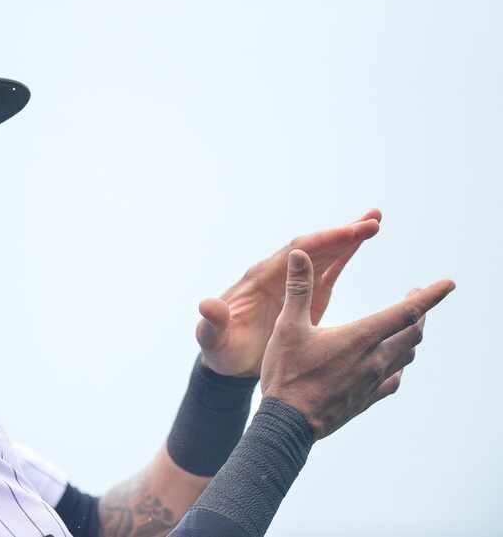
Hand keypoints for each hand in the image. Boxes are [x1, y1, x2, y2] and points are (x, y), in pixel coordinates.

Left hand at [197, 209, 381, 375]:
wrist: (228, 361)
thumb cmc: (220, 350)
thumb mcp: (213, 340)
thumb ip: (212, 324)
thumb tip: (207, 306)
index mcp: (259, 280)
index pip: (294, 254)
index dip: (321, 243)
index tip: (347, 233)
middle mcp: (277, 274)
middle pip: (313, 247)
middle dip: (342, 235)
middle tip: (373, 221)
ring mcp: (292, 282)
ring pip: (324, 253)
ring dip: (348, 238)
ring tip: (375, 221)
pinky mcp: (305, 294)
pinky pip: (328, 269)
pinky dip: (345, 254)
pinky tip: (363, 240)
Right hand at [260, 249, 454, 439]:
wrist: (288, 423)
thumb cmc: (287, 374)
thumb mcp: (287, 326)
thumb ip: (297, 289)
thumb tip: (298, 254)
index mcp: (360, 339)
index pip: (406, 313)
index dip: (430, 296)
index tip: (448, 284)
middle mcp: (374, 360)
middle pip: (412, 333)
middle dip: (421, 312)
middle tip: (418, 298)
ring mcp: (373, 382)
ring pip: (406, 356)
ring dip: (411, 337)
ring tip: (408, 327)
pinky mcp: (366, 399)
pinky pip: (393, 379)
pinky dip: (398, 365)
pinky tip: (392, 365)